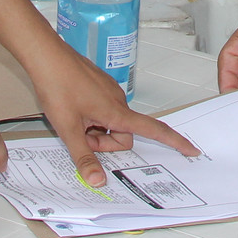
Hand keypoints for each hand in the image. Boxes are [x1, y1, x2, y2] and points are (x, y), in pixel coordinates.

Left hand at [28, 49, 198, 187]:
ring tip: (72, 120)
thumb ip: (84, 157)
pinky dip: (91, 118)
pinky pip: (103, 110)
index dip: (174, 141)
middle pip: (123, 135)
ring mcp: (109, 92)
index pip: (153, 129)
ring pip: (110, 123)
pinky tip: (72, 110)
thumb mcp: (68, 129)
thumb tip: (98, 181)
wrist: (47, 56)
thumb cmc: (58, 88)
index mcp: (117, 112)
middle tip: (79, 136)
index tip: (191, 149)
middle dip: (104, 143)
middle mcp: (118, 101)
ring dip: (95, 130)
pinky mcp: (99, 87)